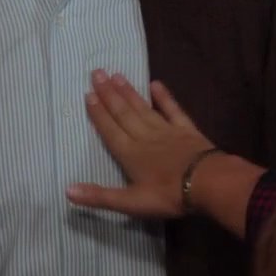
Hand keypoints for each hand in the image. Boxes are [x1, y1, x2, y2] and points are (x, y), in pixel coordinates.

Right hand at [66, 69, 214, 217]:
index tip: (88, 93)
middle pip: (123, 113)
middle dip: (109, 94)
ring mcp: (166, 131)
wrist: (208, 183)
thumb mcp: (131, 203)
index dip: (98, 113)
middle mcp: (144, 137)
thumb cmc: (168, 195)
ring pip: (143, 108)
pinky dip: (164, 97)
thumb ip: (100, 196)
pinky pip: (172, 110)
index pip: (110, 130)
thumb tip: (67, 190)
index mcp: (130, 154)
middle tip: (97, 72)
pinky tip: (156, 84)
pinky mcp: (187, 130)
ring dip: (129, 92)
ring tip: (117, 75)